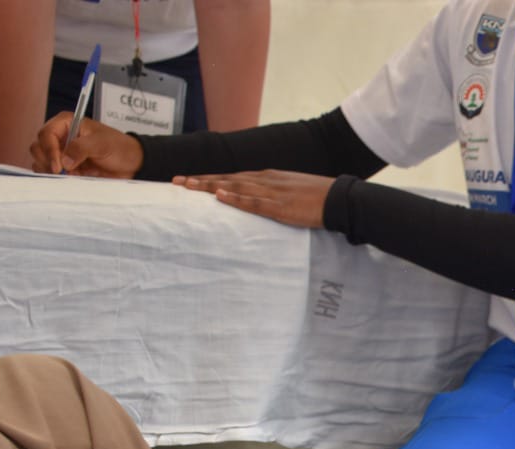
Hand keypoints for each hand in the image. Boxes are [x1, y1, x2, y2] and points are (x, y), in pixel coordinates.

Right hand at [31, 113, 143, 176]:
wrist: (131, 164)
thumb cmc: (119, 147)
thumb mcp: (102, 144)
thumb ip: (81, 149)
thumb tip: (64, 161)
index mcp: (66, 123)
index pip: (45, 135)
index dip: (49, 151)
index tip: (58, 166)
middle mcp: (60, 137)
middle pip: (38, 148)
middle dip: (47, 162)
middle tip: (62, 173)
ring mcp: (61, 153)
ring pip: (41, 162)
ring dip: (50, 171)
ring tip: (70, 176)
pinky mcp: (65, 168)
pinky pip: (51, 174)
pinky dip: (56, 179)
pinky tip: (71, 179)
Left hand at [175, 170, 334, 228]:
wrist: (338, 198)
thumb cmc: (317, 196)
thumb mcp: (290, 190)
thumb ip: (273, 192)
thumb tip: (259, 199)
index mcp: (267, 177)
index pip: (232, 176)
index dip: (209, 178)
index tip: (189, 179)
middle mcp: (265, 180)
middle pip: (226, 179)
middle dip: (200, 180)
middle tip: (176, 181)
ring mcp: (271, 192)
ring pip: (233, 186)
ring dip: (210, 186)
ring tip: (188, 187)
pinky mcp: (280, 206)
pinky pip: (253, 202)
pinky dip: (235, 198)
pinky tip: (220, 196)